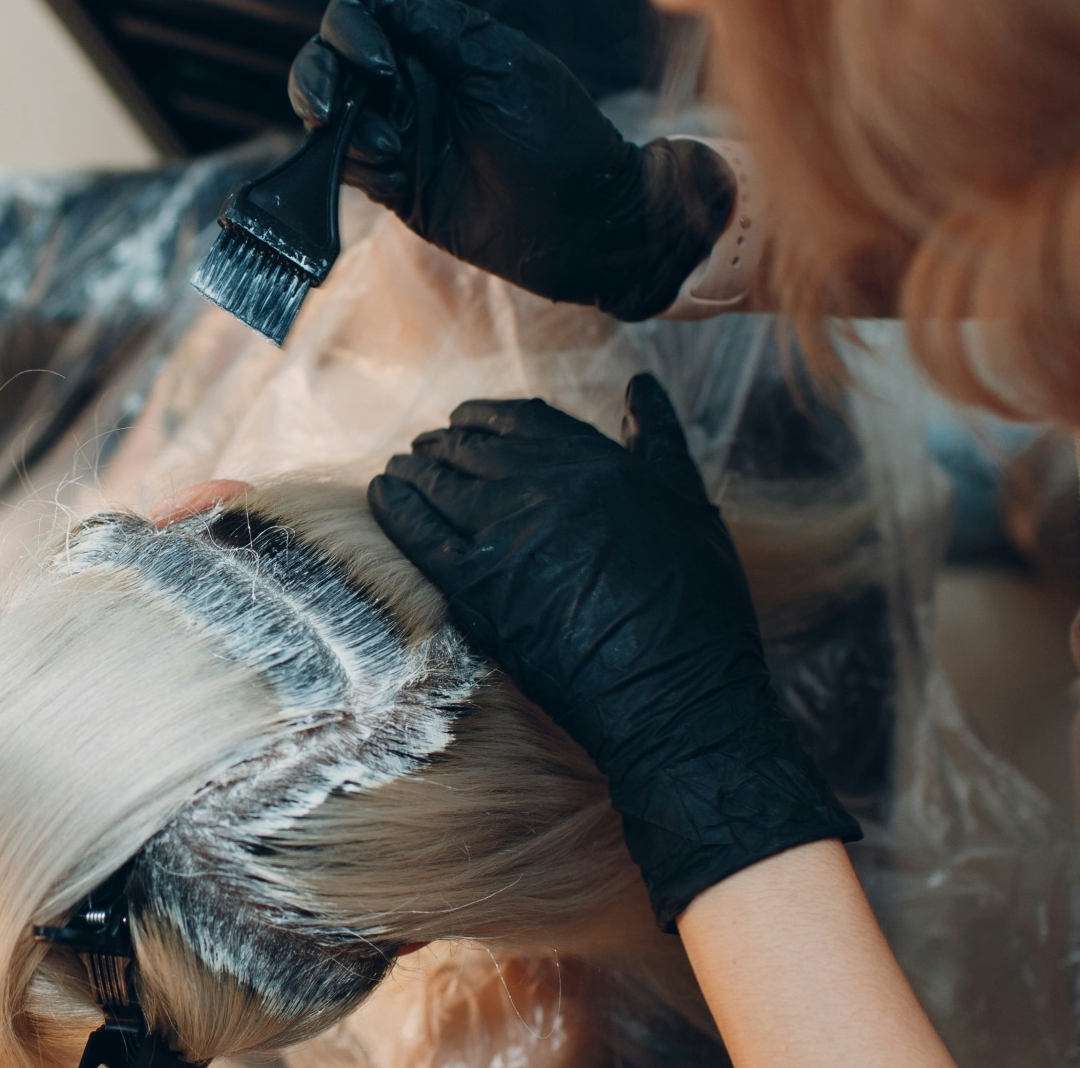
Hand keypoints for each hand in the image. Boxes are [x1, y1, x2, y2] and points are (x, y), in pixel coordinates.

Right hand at [289, 0, 734, 321]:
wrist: (580, 222)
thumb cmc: (556, 137)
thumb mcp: (498, 66)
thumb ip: (435, 28)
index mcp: (435, 46)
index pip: (363, 14)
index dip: (351, 27)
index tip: (379, 60)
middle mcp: (410, 86)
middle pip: (330, 61)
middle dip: (320, 75)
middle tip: (335, 105)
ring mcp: (400, 136)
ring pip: (328, 114)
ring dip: (338, 124)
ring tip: (386, 147)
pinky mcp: (397, 186)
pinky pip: (348, 167)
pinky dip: (355, 165)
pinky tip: (395, 174)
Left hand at [368, 375, 858, 926]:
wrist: (674, 693)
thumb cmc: (697, 607)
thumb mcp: (689, 505)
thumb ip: (658, 439)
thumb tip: (640, 386)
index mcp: (597, 463)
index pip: (522, 417)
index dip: (485, 416)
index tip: (465, 421)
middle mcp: (545, 486)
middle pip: (472, 447)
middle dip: (444, 443)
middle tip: (426, 449)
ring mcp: (505, 534)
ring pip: (436, 481)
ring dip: (414, 469)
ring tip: (401, 471)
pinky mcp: (475, 586)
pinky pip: (415, 531)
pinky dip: (393, 506)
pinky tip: (383, 495)